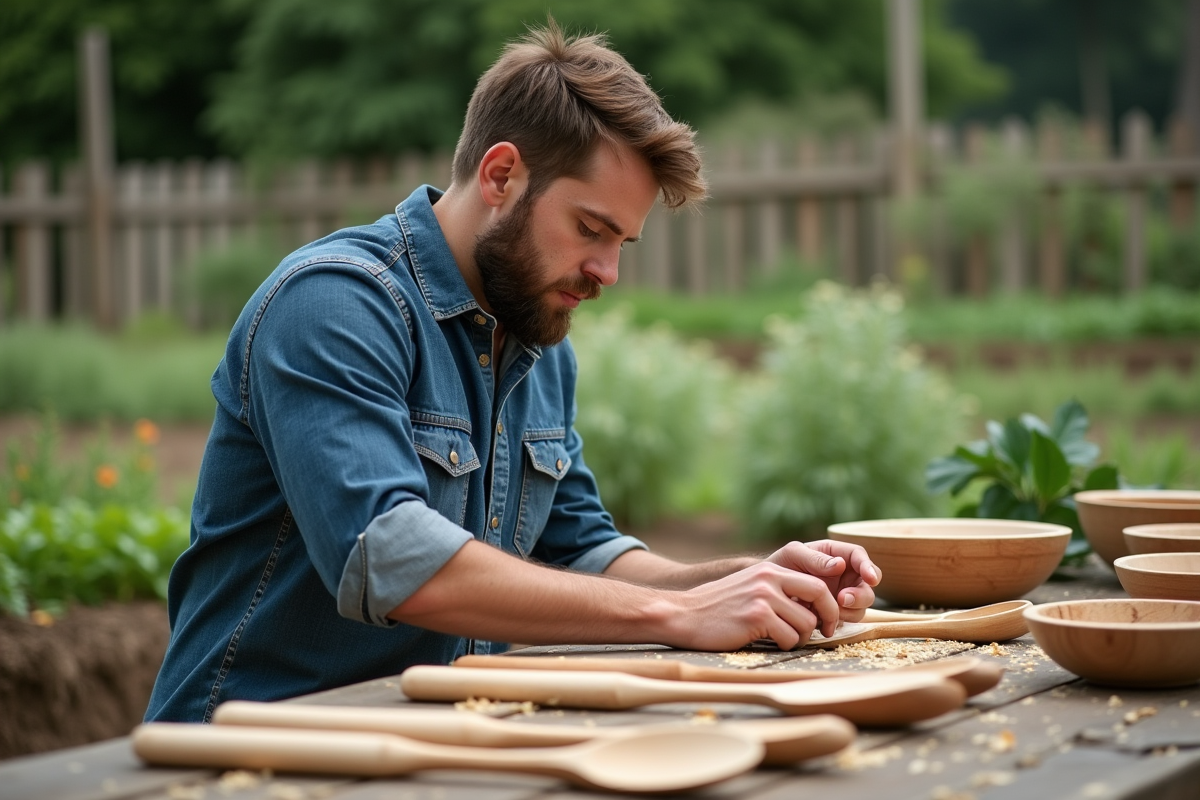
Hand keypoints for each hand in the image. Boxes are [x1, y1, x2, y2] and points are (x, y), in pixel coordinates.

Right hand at [668, 562, 843, 650]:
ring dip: (799, 638)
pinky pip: (788, 637)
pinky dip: (784, 645)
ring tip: (783, 640)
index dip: (828, 603)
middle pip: (820, 595)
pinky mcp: (756, 617)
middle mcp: (769, 579)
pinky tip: (768, 643)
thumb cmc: (717, 607)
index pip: (815, 582)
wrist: (683, 614)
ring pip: (806, 623)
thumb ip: (777, 589)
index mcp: (769, 569)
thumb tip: (811, 606)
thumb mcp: (749, 586)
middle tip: (825, 633)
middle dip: (828, 618)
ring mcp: (762, 597)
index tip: (827, 620)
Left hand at [766, 540, 880, 627]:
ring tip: (830, 612)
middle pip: (867, 585)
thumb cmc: (781, 564)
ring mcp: (842, 594)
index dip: (868, 567)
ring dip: (851, 610)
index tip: (870, 579)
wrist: (768, 589)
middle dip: (861, 594)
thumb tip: (840, 565)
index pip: (859, 556)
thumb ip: (815, 558)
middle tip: (843, 599)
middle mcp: (844, 575)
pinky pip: (846, 619)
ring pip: (861, 606)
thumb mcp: (794, 554)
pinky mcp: (835, 612)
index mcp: (836, 554)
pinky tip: (823, 621)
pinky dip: (839, 621)